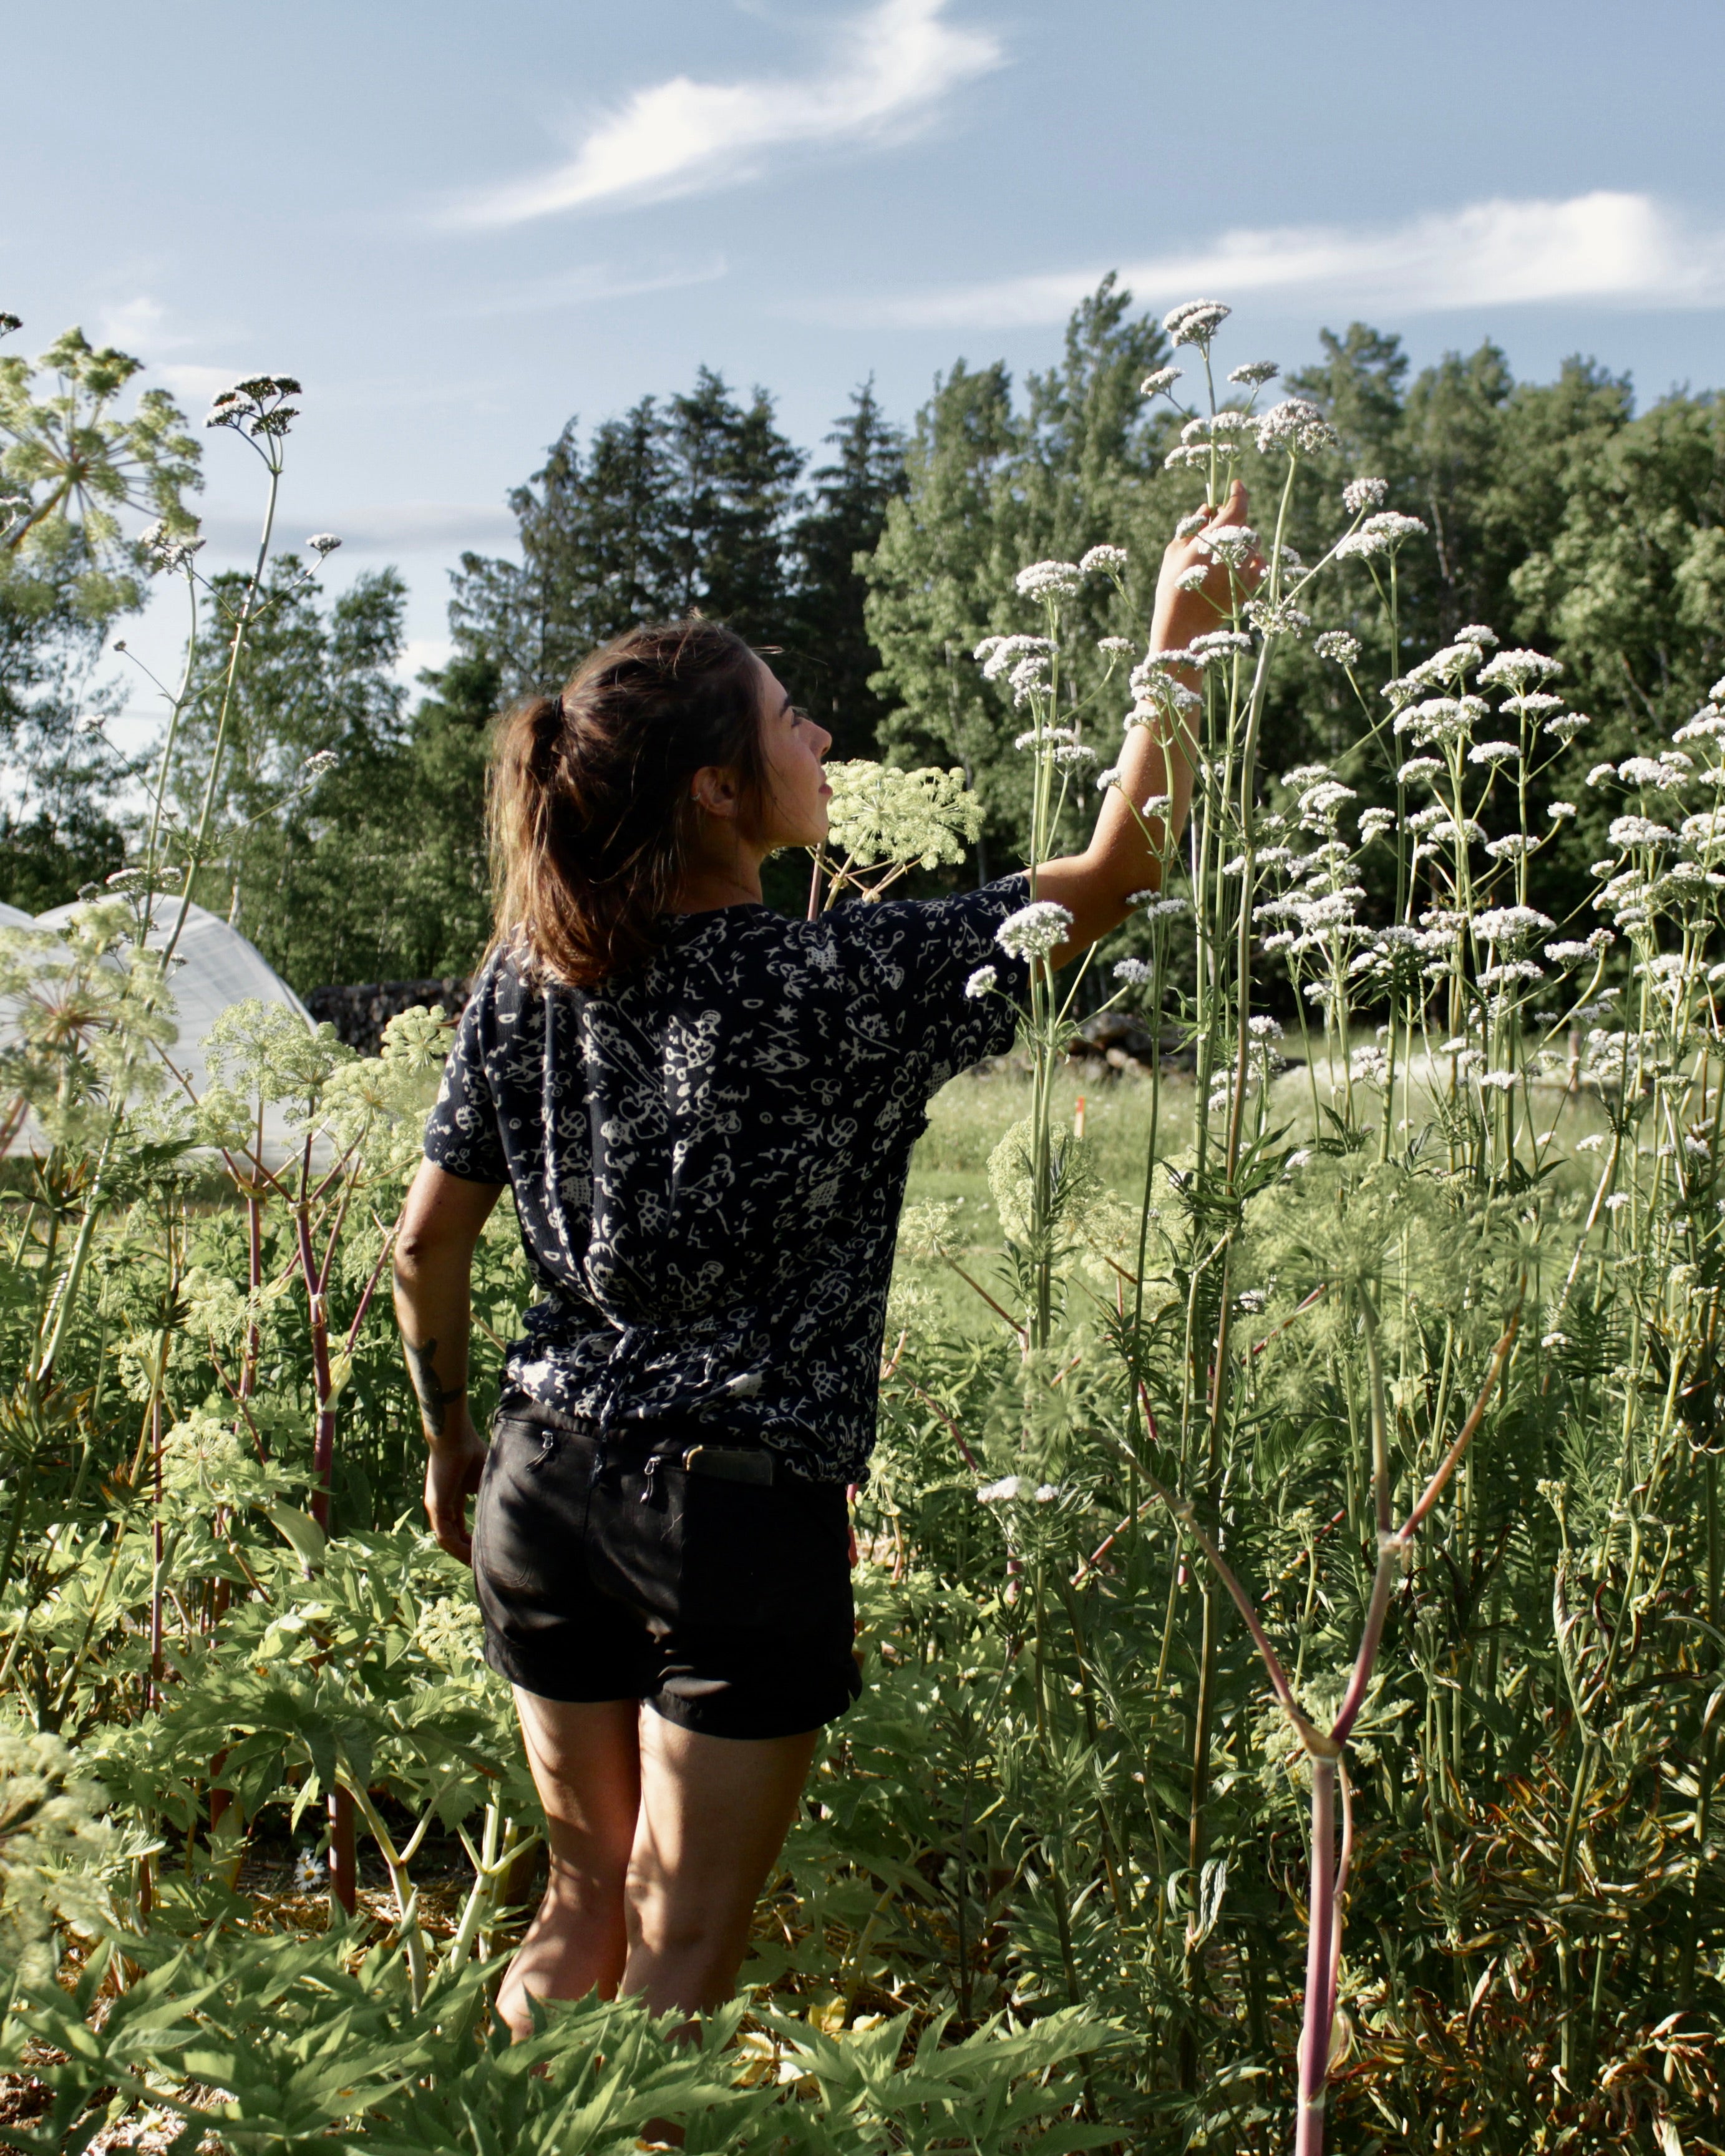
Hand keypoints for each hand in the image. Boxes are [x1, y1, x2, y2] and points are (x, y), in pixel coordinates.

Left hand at [423, 1407, 486, 1563]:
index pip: (459, 1526)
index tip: (487, 1550)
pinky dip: (457, 1547)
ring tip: (478, 1565)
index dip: (471, 1539)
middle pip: (453, 1536)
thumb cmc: (471, 1451)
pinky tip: (471, 1555)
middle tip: (483, 1564)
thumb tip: (512, 1509)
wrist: (455, 1438)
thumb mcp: (484, 1481)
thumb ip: (490, 1496)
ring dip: (462, 1553)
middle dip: (467, 1551)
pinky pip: (445, 1535)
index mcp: (452, 1498)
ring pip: (448, 1540)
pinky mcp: (435, 1507)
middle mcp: (441, 1506)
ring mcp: (436, 1507)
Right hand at [1151, 478, 1267, 648]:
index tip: (1236, 486)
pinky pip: (1260, 565)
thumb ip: (1194, 526)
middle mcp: (1236, 550)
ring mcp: (1246, 569)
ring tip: (1223, 555)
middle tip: (1216, 531)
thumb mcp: (1175, 551)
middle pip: (1244, 526)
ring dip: (1241, 544)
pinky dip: (1252, 562)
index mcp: (1216, 537)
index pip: (1237, 505)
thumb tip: (1208, 509)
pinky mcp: (1251, 586)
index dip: (1239, 492)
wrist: (1182, 626)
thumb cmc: (1172, 586)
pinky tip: (1237, 568)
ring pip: (1253, 546)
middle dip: (1233, 525)